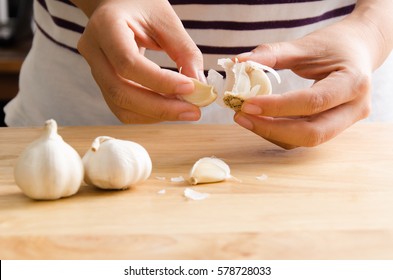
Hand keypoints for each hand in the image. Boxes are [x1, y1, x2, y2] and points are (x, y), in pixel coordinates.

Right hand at [75, 0, 202, 122]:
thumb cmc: (141, 5)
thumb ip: (184, 51)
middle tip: (193, 112)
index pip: (128, 63)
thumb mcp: (166, 19)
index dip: (160, 81)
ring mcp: (95, 70)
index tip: (191, 88)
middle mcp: (94, 51)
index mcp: (105, 26)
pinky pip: (123, 108)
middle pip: (120, 92)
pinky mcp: (104, 84)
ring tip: (185, 110)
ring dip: (156, 115)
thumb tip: (200, 87)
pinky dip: (149, 114)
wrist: (117, 5)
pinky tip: (170, 108)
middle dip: (160, 108)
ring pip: (121, 106)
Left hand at [234, 16, 377, 148]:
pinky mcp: (333, 128)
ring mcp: (346, 122)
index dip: (277, 107)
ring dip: (272, 132)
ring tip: (246, 117)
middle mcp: (354, 109)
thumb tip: (238, 62)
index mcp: (353, 83)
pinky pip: (303, 137)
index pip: (312, 102)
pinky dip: (279, 131)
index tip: (246, 104)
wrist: (359, 49)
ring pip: (305, 140)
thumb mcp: (306, 45)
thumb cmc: (335, 44)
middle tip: (241, 116)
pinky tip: (261, 119)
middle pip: (312, 133)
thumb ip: (272, 54)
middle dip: (272, 129)